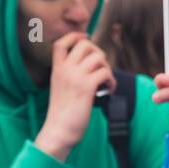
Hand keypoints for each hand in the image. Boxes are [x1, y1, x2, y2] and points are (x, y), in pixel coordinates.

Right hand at [36, 33, 114, 160]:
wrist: (58, 131)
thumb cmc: (61, 114)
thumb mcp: (59, 89)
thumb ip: (69, 75)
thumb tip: (89, 67)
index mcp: (56, 70)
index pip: (61, 43)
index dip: (75, 36)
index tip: (85, 40)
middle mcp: (65, 70)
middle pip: (85, 44)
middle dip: (98, 53)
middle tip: (100, 68)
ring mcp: (75, 78)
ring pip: (98, 57)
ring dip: (107, 68)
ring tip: (106, 81)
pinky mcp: (86, 88)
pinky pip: (106, 73)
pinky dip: (112, 81)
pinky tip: (109, 90)